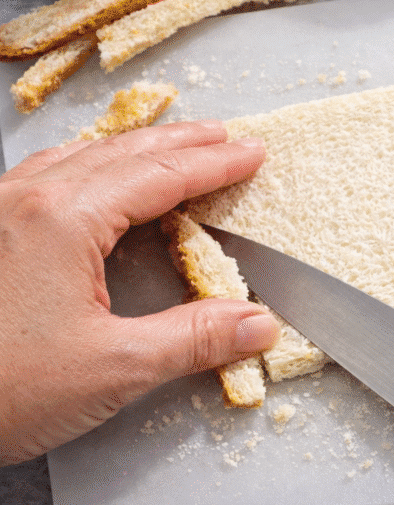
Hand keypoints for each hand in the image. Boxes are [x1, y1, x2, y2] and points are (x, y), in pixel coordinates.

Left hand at [0, 121, 278, 465]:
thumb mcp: (113, 368)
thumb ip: (194, 339)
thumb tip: (257, 324)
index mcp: (63, 219)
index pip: (161, 175)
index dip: (214, 163)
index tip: (252, 153)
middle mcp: (25, 200)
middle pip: (122, 151)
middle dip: (182, 141)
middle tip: (224, 136)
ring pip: (81, 155)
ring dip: (136, 147)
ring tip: (171, 144)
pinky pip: (46, 174)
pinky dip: (91, 164)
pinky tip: (93, 175)